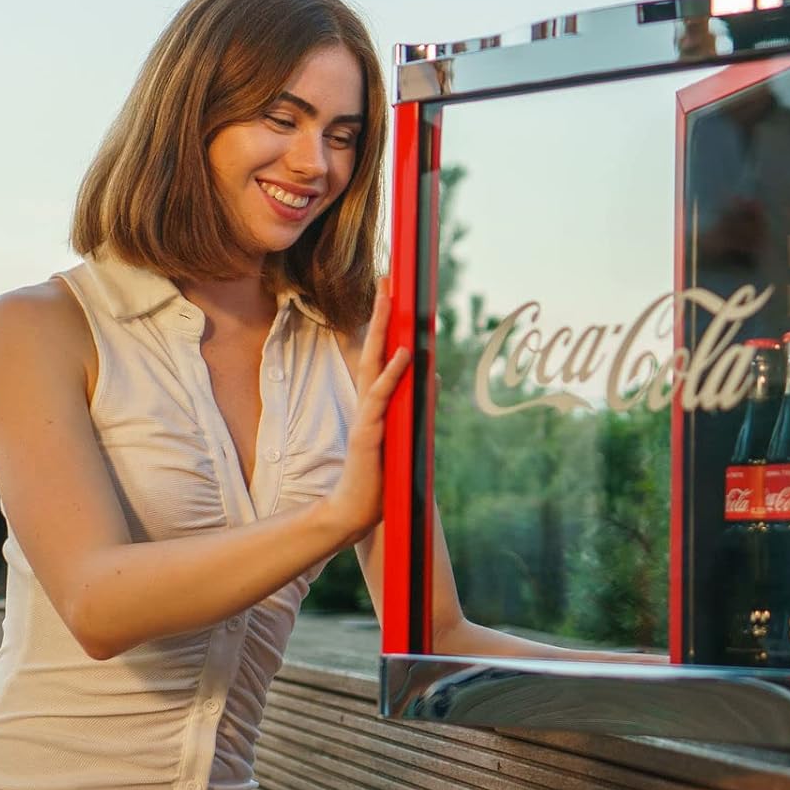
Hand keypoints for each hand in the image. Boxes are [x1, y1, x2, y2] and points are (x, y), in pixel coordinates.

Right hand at [317, 291, 410, 546]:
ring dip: (383, 330)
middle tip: (386, 279)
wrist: (357, 511)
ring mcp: (366, 415)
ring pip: (374, 363)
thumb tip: (432, 377)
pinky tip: (404, 353)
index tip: (392, 291)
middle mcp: (368, 401)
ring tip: (389, 299)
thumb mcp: (404, 434)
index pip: (381, 353)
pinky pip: (381, 397)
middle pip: (374, 347)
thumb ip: (415, 404)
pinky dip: (393, 374)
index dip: (386, 323)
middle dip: (381, 313)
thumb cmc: (379, 476)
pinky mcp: (367, 432)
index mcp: (375, 401)